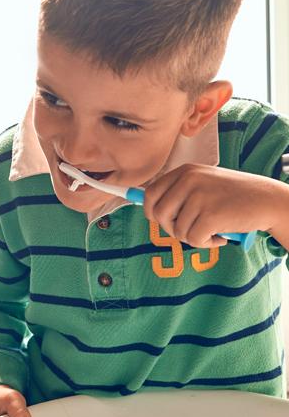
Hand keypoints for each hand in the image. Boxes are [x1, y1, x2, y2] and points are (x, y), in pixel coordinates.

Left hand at [142, 163, 288, 247]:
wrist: (268, 200)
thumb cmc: (233, 195)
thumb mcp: (203, 183)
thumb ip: (178, 192)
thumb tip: (149, 210)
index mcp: (184, 172)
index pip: (150, 194)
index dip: (151, 212)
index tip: (160, 221)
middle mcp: (189, 181)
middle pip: (158, 215)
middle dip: (171, 229)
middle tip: (191, 230)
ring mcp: (199, 197)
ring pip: (176, 230)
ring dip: (192, 238)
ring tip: (211, 231)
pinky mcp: (210, 215)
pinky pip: (193, 239)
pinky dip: (206, 244)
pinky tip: (220, 237)